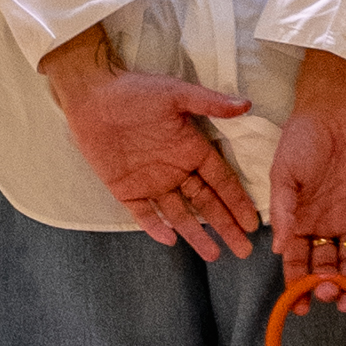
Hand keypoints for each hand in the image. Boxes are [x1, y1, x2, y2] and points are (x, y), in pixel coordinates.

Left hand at [41, 26, 261, 257]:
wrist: (92, 95)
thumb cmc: (136, 91)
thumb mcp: (176, 93)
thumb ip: (209, 102)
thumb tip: (246, 103)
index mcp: (191, 149)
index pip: (221, 181)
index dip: (237, 201)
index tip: (253, 222)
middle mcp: (176, 169)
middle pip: (206, 203)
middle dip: (225, 225)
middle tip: (243, 249)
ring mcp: (151, 182)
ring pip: (179, 214)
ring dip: (196, 234)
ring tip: (214, 255)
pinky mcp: (126, 189)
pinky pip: (144, 214)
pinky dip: (155, 227)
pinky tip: (171, 240)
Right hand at [268, 56, 345, 287]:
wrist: (334, 110)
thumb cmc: (301, 139)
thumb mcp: (282, 174)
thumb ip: (282, 211)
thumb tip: (278, 249)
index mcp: (298, 221)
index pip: (297, 263)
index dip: (297, 286)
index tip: (299, 305)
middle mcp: (323, 225)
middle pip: (325, 267)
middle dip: (325, 286)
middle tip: (327, 294)